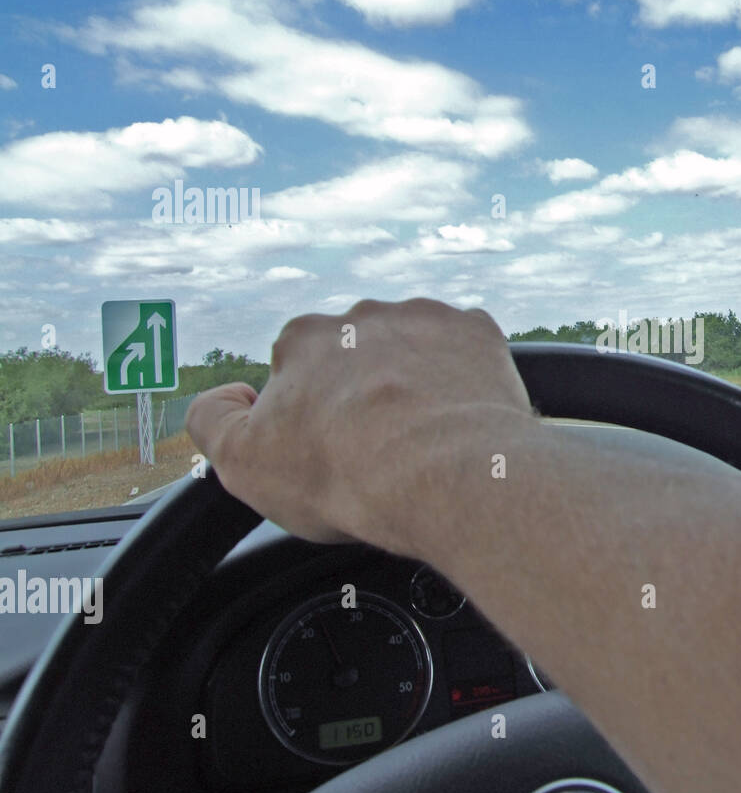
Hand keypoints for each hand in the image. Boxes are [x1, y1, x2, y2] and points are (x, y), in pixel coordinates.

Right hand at [185, 298, 534, 545]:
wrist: (444, 476)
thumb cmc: (346, 475)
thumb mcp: (242, 465)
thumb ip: (213, 420)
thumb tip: (222, 396)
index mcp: (303, 340)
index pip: (299, 370)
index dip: (314, 414)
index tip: (334, 448)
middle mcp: (361, 316)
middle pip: (360, 355)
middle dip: (367, 391)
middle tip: (383, 446)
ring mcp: (423, 318)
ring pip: (414, 348)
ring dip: (417, 380)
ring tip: (427, 436)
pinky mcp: (476, 332)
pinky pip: (467, 348)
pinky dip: (465, 376)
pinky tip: (463, 416)